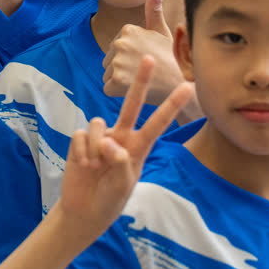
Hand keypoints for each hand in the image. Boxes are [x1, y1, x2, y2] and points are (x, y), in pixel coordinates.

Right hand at [59, 57, 193, 249]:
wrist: (83, 211)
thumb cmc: (110, 199)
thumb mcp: (123, 185)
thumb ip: (121, 163)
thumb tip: (111, 142)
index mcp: (138, 148)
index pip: (157, 123)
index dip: (171, 106)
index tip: (187, 87)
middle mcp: (121, 137)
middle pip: (132, 104)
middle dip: (141, 82)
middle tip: (150, 58)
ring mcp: (101, 138)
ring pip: (100, 124)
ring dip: (97, 147)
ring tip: (95, 166)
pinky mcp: (81, 141)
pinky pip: (82, 135)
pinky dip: (83, 152)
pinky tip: (84, 165)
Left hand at [102, 0, 200, 121]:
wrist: (182, 86)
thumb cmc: (172, 59)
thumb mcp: (162, 31)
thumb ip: (154, 9)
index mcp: (127, 29)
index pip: (115, 48)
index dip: (129, 57)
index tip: (146, 59)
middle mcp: (120, 43)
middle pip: (109, 61)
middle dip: (122, 69)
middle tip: (144, 71)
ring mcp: (118, 62)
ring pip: (107, 75)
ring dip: (120, 81)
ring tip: (141, 80)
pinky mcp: (116, 81)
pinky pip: (107, 88)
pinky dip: (117, 92)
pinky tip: (134, 89)